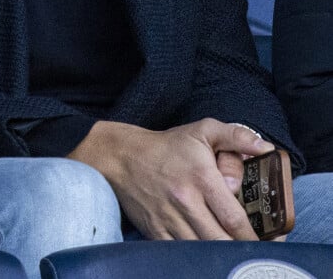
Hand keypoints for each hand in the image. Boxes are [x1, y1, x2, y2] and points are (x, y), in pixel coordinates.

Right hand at [68, 118, 273, 240]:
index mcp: (201, 177)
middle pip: (221, 241)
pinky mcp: (156, 233)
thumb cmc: (168, 145)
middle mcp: (185, 201)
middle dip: (241, 250)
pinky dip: (198, 259)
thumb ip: (237, 136)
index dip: (254, 235)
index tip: (267, 239)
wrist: (123, 156)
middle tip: (255, 252)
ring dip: (221, 256)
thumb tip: (266, 149)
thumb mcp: (203, 131)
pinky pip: (181, 255)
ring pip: (203, 252)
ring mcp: (169, 220)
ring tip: (235, 254)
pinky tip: (208, 255)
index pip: (234, 218)